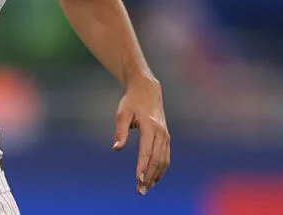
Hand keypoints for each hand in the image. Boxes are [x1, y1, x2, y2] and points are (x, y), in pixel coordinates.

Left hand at [112, 76, 169, 194]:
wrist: (148, 91)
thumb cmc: (132, 102)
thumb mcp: (122, 114)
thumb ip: (120, 132)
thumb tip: (116, 149)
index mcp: (149, 126)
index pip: (147, 150)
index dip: (143, 166)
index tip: (138, 179)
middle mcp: (160, 133)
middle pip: (156, 159)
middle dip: (149, 176)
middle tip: (140, 190)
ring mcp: (165, 136)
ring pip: (163, 160)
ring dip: (156, 176)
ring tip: (146, 188)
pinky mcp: (166, 138)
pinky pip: (166, 157)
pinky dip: (161, 170)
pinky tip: (154, 179)